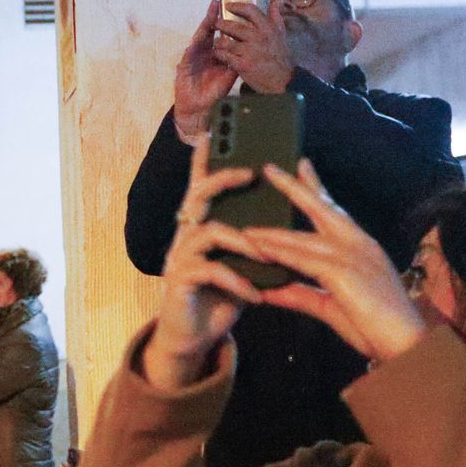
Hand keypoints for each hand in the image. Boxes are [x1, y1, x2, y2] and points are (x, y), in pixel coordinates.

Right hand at [147, 140, 264, 388]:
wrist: (194, 336)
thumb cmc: (220, 295)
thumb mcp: (241, 263)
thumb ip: (255, 241)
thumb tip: (285, 219)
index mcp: (202, 226)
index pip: (202, 185)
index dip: (205, 158)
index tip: (214, 130)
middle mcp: (186, 234)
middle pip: (198, 195)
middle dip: (222, 179)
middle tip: (249, 173)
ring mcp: (180, 256)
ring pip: (208, 231)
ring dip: (242, 240)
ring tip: (266, 255)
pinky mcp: (180, 280)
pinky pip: (211, 271)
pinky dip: (238, 281)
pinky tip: (256, 295)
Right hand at [174, 1, 240, 145]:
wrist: (199, 109)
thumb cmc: (212, 92)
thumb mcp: (229, 75)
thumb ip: (237, 61)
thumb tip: (251, 49)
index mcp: (213, 53)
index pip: (218, 33)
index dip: (223, 20)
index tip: (231, 7)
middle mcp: (202, 53)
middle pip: (207, 32)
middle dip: (211, 18)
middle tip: (217, 4)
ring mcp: (192, 59)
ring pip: (197, 40)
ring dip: (201, 29)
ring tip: (207, 18)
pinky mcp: (183, 68)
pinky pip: (188, 57)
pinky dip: (191, 50)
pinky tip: (194, 43)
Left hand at [215, 3, 294, 92]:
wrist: (282, 81)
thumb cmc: (280, 57)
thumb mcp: (281, 34)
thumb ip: (276, 17)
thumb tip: (275, 2)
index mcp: (268, 28)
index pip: (250, 10)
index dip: (237, 6)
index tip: (228, 5)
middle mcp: (258, 37)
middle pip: (233, 25)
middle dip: (221, 24)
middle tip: (216, 23)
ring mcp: (250, 51)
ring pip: (226, 41)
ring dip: (218, 41)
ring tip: (216, 41)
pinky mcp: (243, 64)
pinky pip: (225, 56)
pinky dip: (220, 54)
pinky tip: (218, 53)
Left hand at [242, 161, 426, 362]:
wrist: (407, 345)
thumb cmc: (375, 327)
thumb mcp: (330, 306)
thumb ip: (300, 294)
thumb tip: (268, 290)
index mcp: (361, 248)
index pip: (335, 211)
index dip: (317, 188)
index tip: (302, 166)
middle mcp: (358, 245)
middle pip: (321, 208)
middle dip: (295, 187)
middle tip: (270, 168)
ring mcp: (353, 255)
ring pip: (302, 238)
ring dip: (271, 232)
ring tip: (244, 226)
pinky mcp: (344, 272)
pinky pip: (302, 259)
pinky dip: (278, 253)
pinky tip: (257, 248)